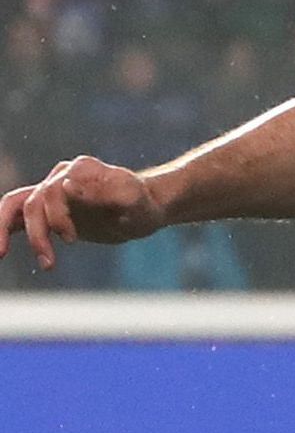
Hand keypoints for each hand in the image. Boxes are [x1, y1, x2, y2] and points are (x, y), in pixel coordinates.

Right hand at [0, 156, 168, 269]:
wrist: (143, 209)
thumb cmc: (141, 204)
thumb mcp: (132, 200)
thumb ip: (103, 192)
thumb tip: (65, 186)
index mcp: (80, 170)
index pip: (54, 190)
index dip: (57, 215)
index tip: (71, 240)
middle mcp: (60, 176)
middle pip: (33, 201)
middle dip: (36, 232)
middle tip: (48, 261)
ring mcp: (51, 191)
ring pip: (17, 205)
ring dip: (5, 229)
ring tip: (1, 254)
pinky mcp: (48, 209)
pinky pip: (19, 216)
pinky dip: (4, 229)